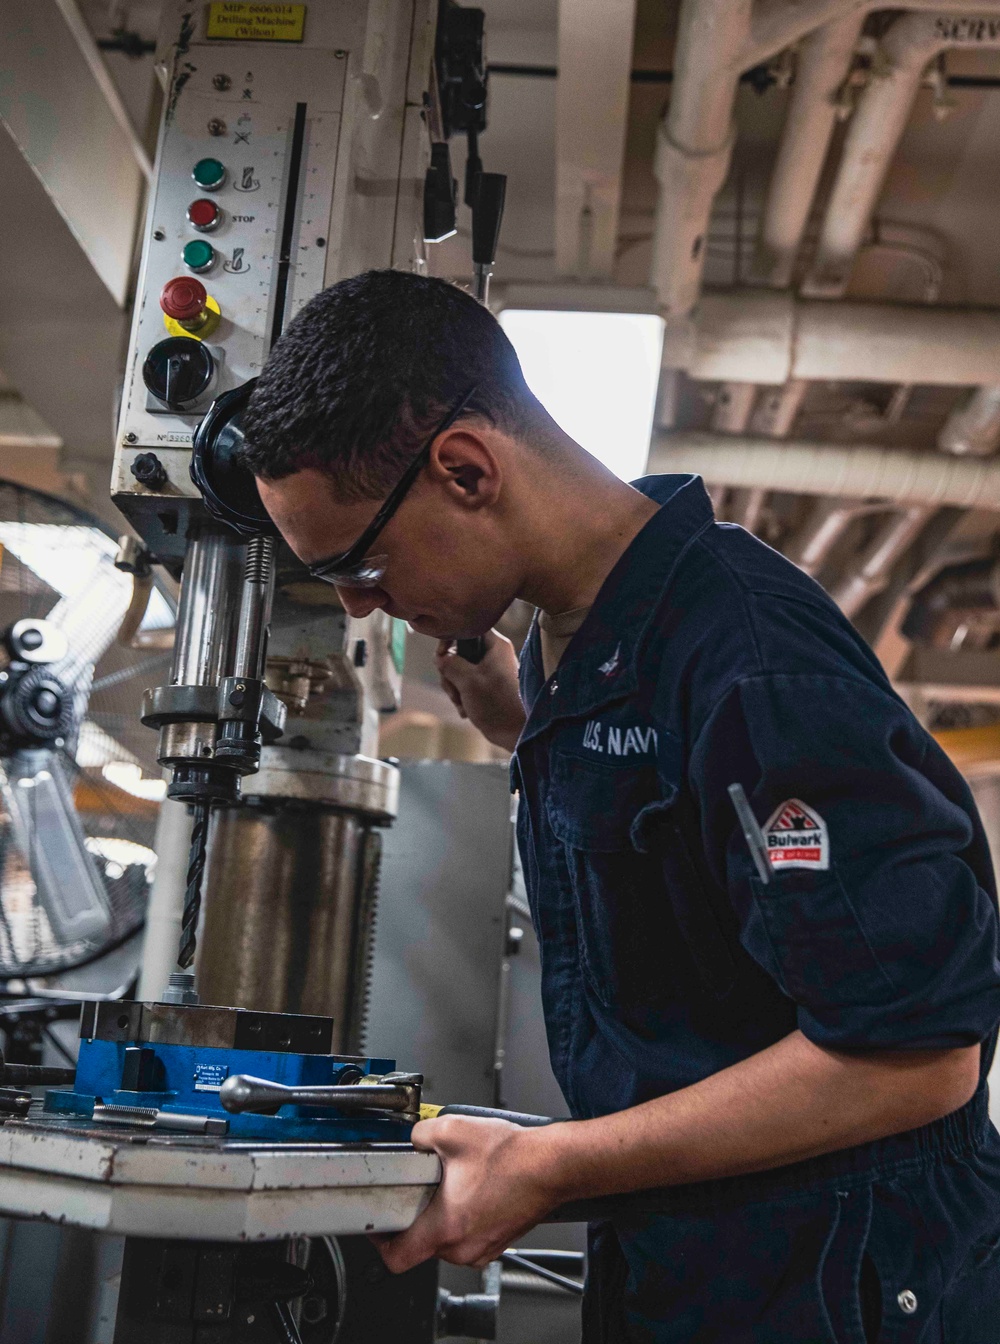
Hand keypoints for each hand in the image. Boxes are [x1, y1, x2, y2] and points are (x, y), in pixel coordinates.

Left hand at [371, 1115, 561, 1271]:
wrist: (552, 1165)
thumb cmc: (513, 1156)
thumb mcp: (452, 1130)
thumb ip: (419, 1135)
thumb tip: (412, 1138)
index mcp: (446, 1227)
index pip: (397, 1257)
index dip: (379, 1240)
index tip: (377, 1223)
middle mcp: (463, 1247)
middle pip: (422, 1243)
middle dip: (417, 1215)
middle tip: (420, 1187)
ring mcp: (482, 1248)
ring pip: (446, 1239)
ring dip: (443, 1215)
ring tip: (453, 1182)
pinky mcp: (497, 1241)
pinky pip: (467, 1235)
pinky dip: (464, 1216)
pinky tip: (473, 1187)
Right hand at [436, 631, 525, 751]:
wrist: (516, 734)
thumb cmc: (497, 704)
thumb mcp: (468, 681)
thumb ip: (450, 663)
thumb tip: (439, 657)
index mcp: (496, 645)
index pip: (468, 628)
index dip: (451, 639)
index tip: (442, 655)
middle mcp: (494, 654)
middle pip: (459, 651)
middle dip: (450, 673)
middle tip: (454, 690)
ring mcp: (491, 670)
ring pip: (459, 670)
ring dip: (454, 688)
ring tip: (462, 704)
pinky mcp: (487, 685)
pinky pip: (466, 683)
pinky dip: (462, 696)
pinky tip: (466, 710)